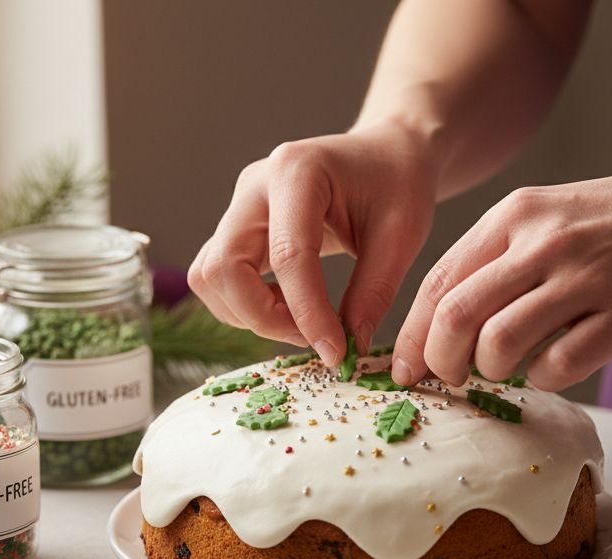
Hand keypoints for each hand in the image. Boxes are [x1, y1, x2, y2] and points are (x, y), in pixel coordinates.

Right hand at [188, 123, 438, 363]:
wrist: (385, 154)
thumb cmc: (398, 183)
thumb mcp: (402, 235)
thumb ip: (374, 292)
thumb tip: (350, 346)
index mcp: (297, 171)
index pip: (288, 255)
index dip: (307, 312)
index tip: (336, 351)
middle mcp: (255, 185)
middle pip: (225, 266)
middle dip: (264, 317)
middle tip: (315, 338)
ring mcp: (239, 205)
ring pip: (210, 276)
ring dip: (249, 314)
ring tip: (303, 321)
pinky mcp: (237, 227)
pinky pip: (218, 277)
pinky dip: (244, 305)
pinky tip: (289, 307)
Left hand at [391, 149, 611, 389]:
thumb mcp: (553, 214)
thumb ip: (500, 257)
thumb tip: (442, 319)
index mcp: (517, 215)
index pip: (438, 281)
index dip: (412, 334)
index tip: (405, 366)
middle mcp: (545, 243)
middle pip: (456, 317)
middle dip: (438, 363)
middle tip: (447, 380)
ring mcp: (585, 280)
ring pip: (498, 345)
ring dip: (489, 371)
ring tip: (503, 370)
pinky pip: (555, 367)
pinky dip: (541, 378)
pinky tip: (554, 365)